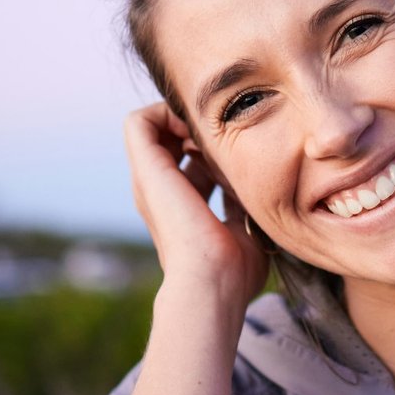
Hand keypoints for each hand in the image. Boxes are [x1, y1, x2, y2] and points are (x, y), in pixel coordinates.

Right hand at [122, 103, 269, 308]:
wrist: (212, 280)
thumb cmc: (235, 271)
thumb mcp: (245, 229)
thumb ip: (244, 207)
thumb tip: (255, 189)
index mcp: (183, 210)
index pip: (194, 167)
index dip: (217, 151)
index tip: (243, 154)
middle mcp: (161, 193)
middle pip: (172, 143)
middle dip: (201, 131)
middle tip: (229, 137)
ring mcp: (150, 182)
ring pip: (152, 128)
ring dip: (183, 119)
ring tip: (212, 131)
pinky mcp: (145, 170)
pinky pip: (139, 122)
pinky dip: (166, 113)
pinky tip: (198, 129)